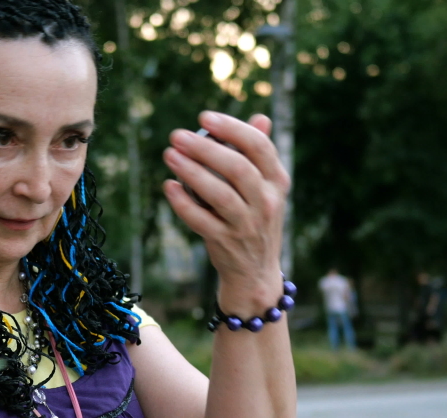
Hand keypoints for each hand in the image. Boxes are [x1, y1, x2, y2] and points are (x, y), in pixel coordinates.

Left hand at [163, 111, 289, 309]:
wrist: (255, 272)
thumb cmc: (255, 219)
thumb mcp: (267, 189)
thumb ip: (260, 154)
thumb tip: (261, 117)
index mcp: (277, 182)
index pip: (259, 147)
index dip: (233, 128)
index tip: (205, 116)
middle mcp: (266, 202)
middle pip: (237, 168)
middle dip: (205, 148)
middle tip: (177, 135)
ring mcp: (246, 225)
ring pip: (219, 194)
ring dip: (191, 172)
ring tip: (169, 155)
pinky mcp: (225, 242)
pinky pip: (201, 220)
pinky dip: (182, 203)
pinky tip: (168, 186)